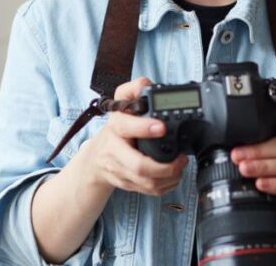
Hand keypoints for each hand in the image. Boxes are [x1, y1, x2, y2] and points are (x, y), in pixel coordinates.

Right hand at [81, 77, 187, 195]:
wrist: (94, 160)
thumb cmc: (114, 131)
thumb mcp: (120, 105)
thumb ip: (133, 90)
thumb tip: (148, 84)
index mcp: (115, 127)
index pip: (126, 127)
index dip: (144, 128)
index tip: (162, 127)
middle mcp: (115, 151)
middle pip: (138, 166)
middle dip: (164, 167)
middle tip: (181, 159)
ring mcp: (119, 170)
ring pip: (146, 182)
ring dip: (168, 178)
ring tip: (180, 167)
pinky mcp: (126, 184)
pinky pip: (147, 190)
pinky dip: (164, 187)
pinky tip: (173, 178)